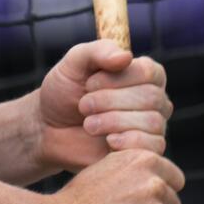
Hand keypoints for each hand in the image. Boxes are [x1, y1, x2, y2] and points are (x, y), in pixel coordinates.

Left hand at [37, 40, 171, 172]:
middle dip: (109, 101)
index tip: (89, 84)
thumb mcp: (73, 63)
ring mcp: (152, 127)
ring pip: (152, 122)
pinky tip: (108, 140)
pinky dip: (126, 142)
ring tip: (88, 124)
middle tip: (83, 105)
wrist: (49, 130)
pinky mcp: (145, 152)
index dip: (117, 78)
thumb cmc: (64, 92)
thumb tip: (126, 57)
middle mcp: (154, 100)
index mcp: (142, 74)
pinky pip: (153, 147)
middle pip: (151, 98)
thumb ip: (98, 51)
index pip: (149, 72)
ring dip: (112, 121)